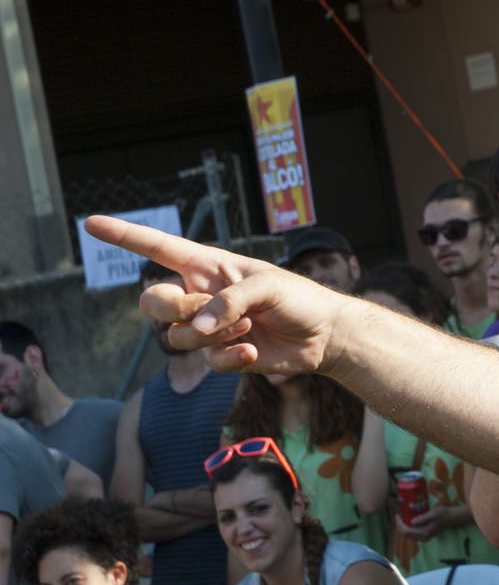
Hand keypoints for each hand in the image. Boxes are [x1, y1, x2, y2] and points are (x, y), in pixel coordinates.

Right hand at [83, 215, 356, 377]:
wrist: (323, 335)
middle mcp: (200, 295)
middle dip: (172, 308)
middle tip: (207, 311)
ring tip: (247, 327)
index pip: (158, 248)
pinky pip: (204, 361)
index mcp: (208, 266)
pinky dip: (228, 358)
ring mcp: (207, 327)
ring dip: (210, 335)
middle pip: (152, 302)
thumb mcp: (268, 286)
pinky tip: (252, 351)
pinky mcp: (220, 354)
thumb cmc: (298, 298)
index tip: (90, 223)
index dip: (125, 236)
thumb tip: (196, 328)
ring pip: (175, 336)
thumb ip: (230, 301)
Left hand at [395, 504, 465, 541]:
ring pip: (409, 535)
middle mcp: (424, 537)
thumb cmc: (444, 514)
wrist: (452, 517)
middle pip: (406, 534)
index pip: (407, 531)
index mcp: (424, 533)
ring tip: (402, 517)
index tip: (397, 515)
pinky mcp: (426, 535)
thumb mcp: (433, 513)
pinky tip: (409, 519)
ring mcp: (425, 537)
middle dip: (400, 526)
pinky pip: (413, 533)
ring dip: (404, 527)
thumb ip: (422, 518)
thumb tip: (411, 522)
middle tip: (398, 515)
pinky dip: (409, 527)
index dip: (399, 524)